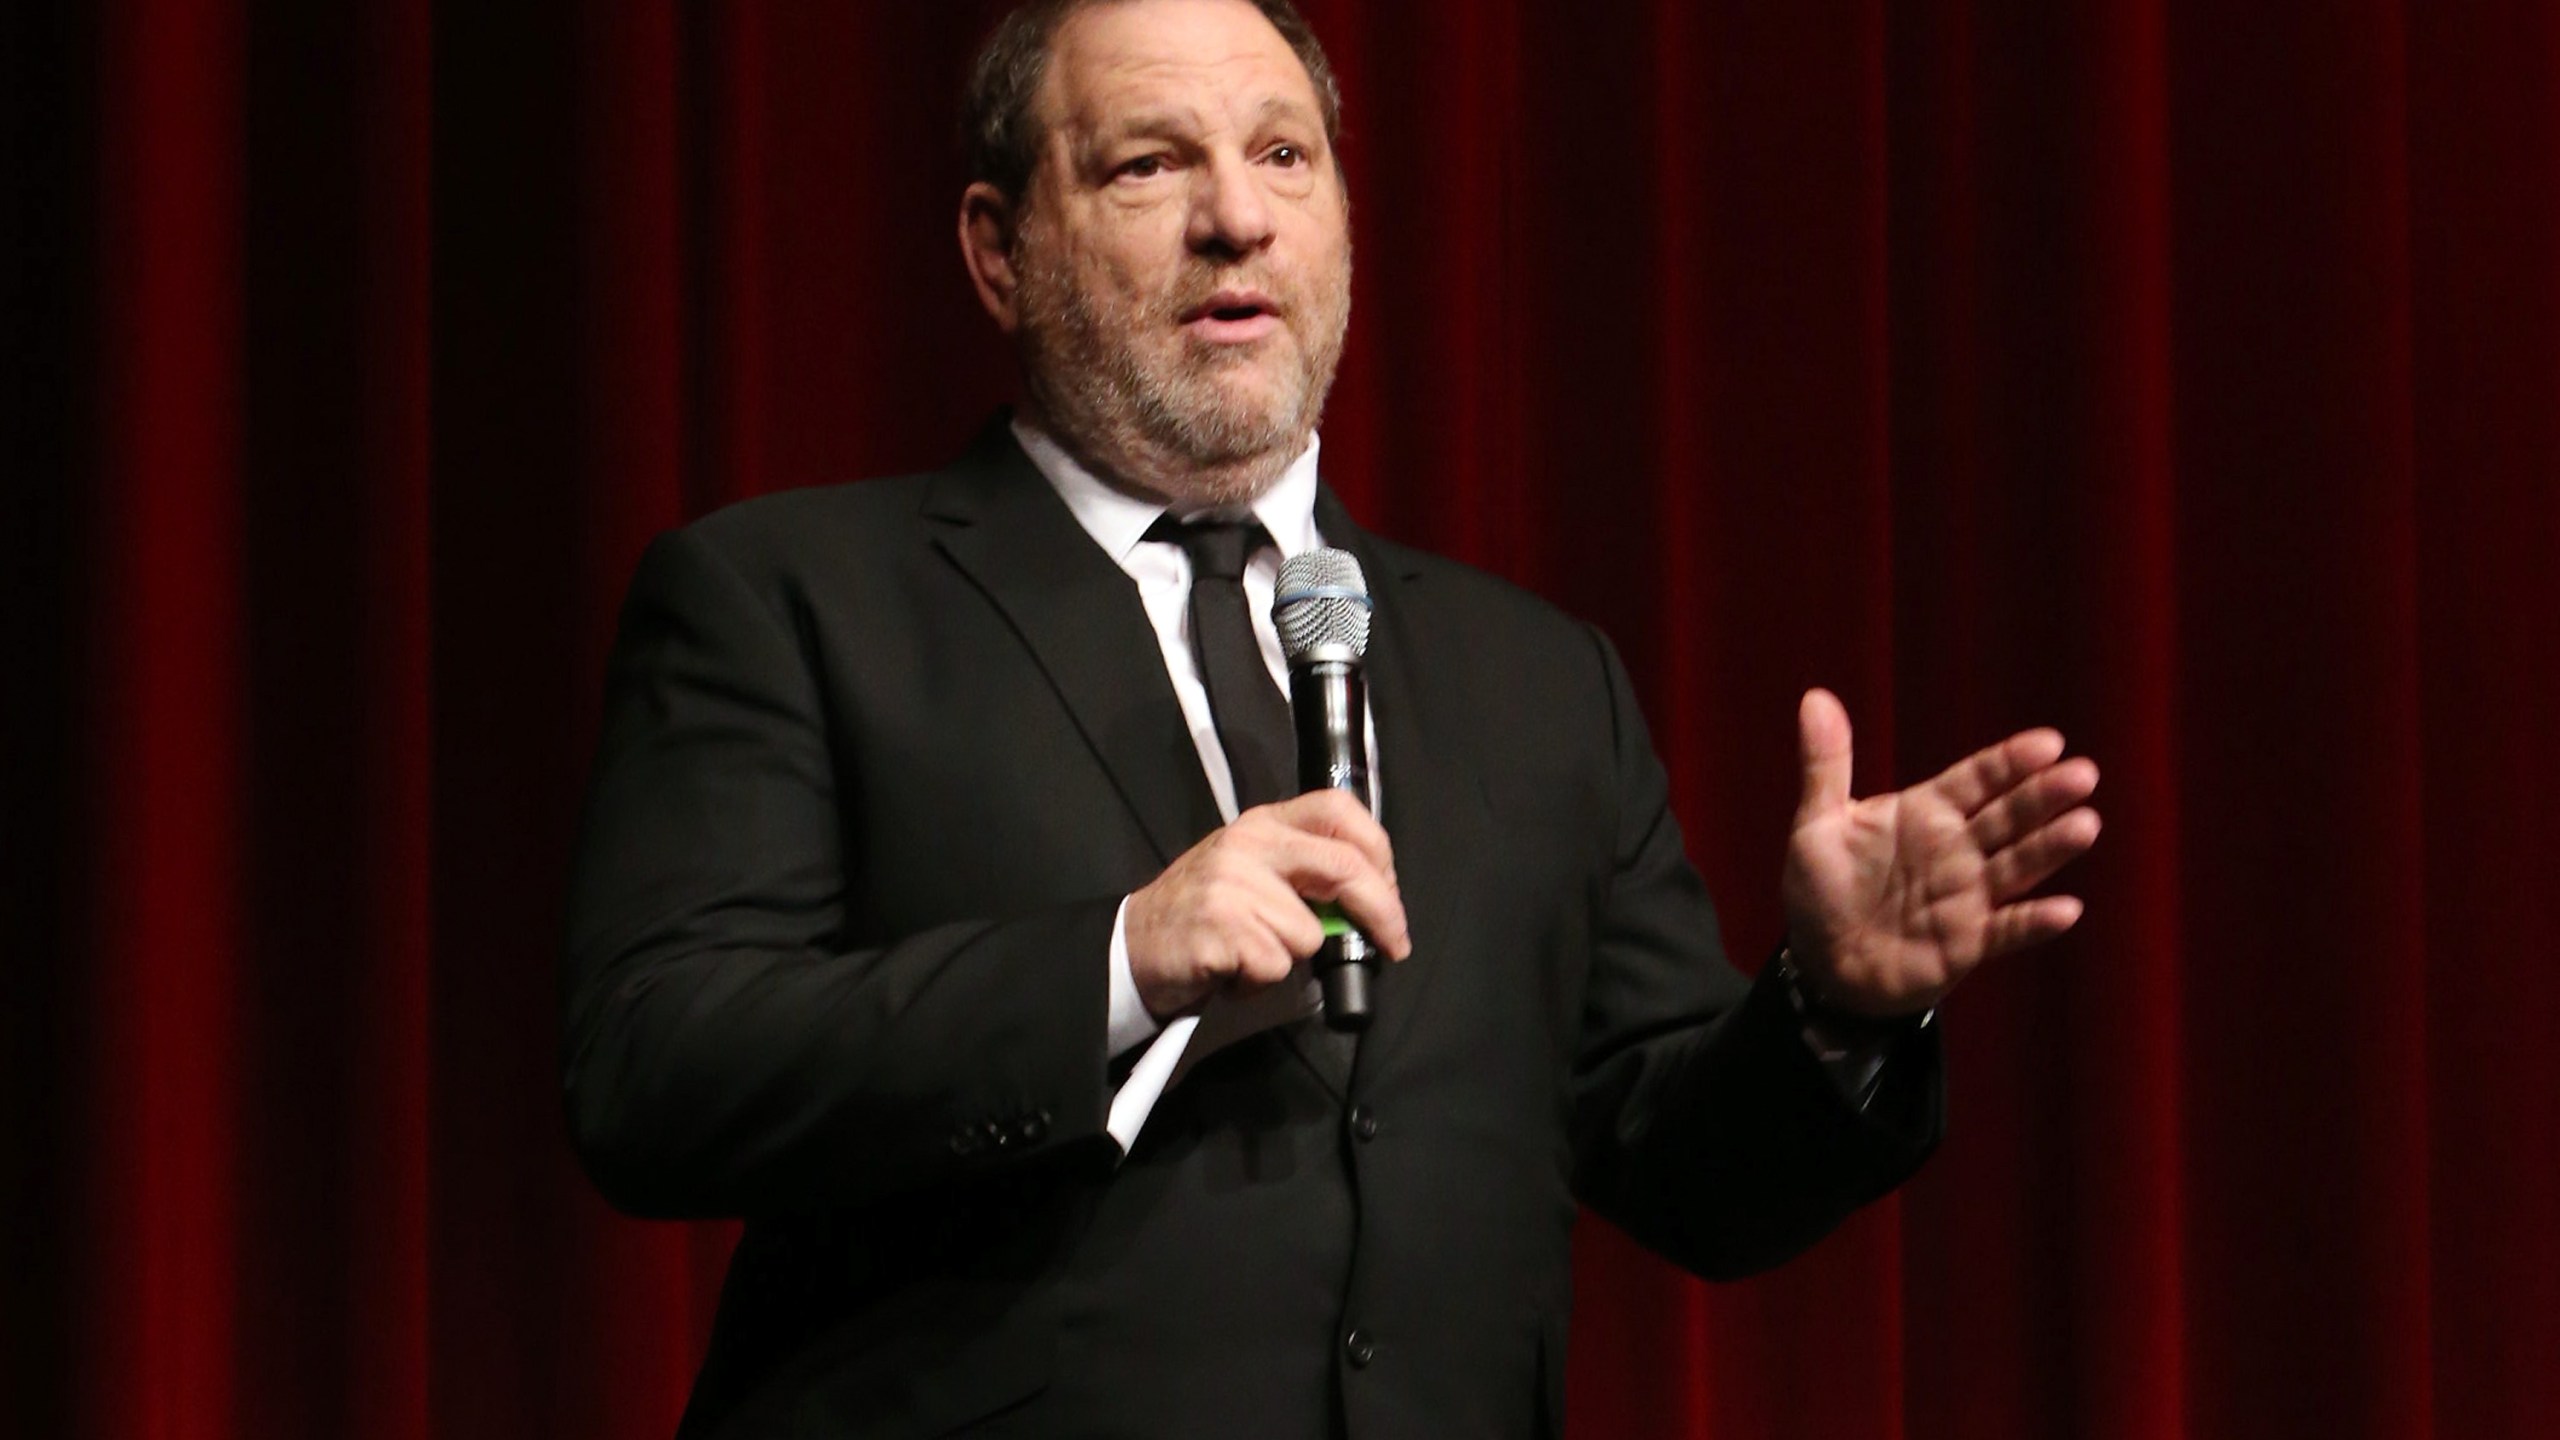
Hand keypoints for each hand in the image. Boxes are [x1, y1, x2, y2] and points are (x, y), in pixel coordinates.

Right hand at [1124, 789, 1413, 1019]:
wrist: (1133, 945)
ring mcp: (1232, 882)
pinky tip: (1234, 970)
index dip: (1379, 852)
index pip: (1340, 810)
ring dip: (1292, 957)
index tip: (1390, 893)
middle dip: (1383, 913)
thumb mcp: (1251, 870)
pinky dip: (1261, 980)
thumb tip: (1371, 903)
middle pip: (1345, 867)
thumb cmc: (1202, 912)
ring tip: (1253, 953)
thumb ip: (1304, 871)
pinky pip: (1277, 964)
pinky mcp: (1220, 925)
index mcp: (1264, 822)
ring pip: (1311, 931)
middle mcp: (1249, 842)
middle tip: (1395, 945)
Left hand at [1780, 688, 2101, 1016]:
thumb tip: (1815, 696)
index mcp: (1926, 812)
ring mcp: (1968, 895)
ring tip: (2085, 826)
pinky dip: (2035, 922)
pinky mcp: (1969, 941)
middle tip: (2082, 774)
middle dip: (2043, 796)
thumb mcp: (1818, 824)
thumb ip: (1825, 764)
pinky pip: (2008, 929)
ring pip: (2018, 866)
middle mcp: (1957, 849)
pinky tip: (2066, 910)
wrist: (1821, 963)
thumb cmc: (1822, 889)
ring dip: (2050, 848)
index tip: (2049, 742)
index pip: (1977, 779)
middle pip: (2007, 816)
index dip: (2010, 762)